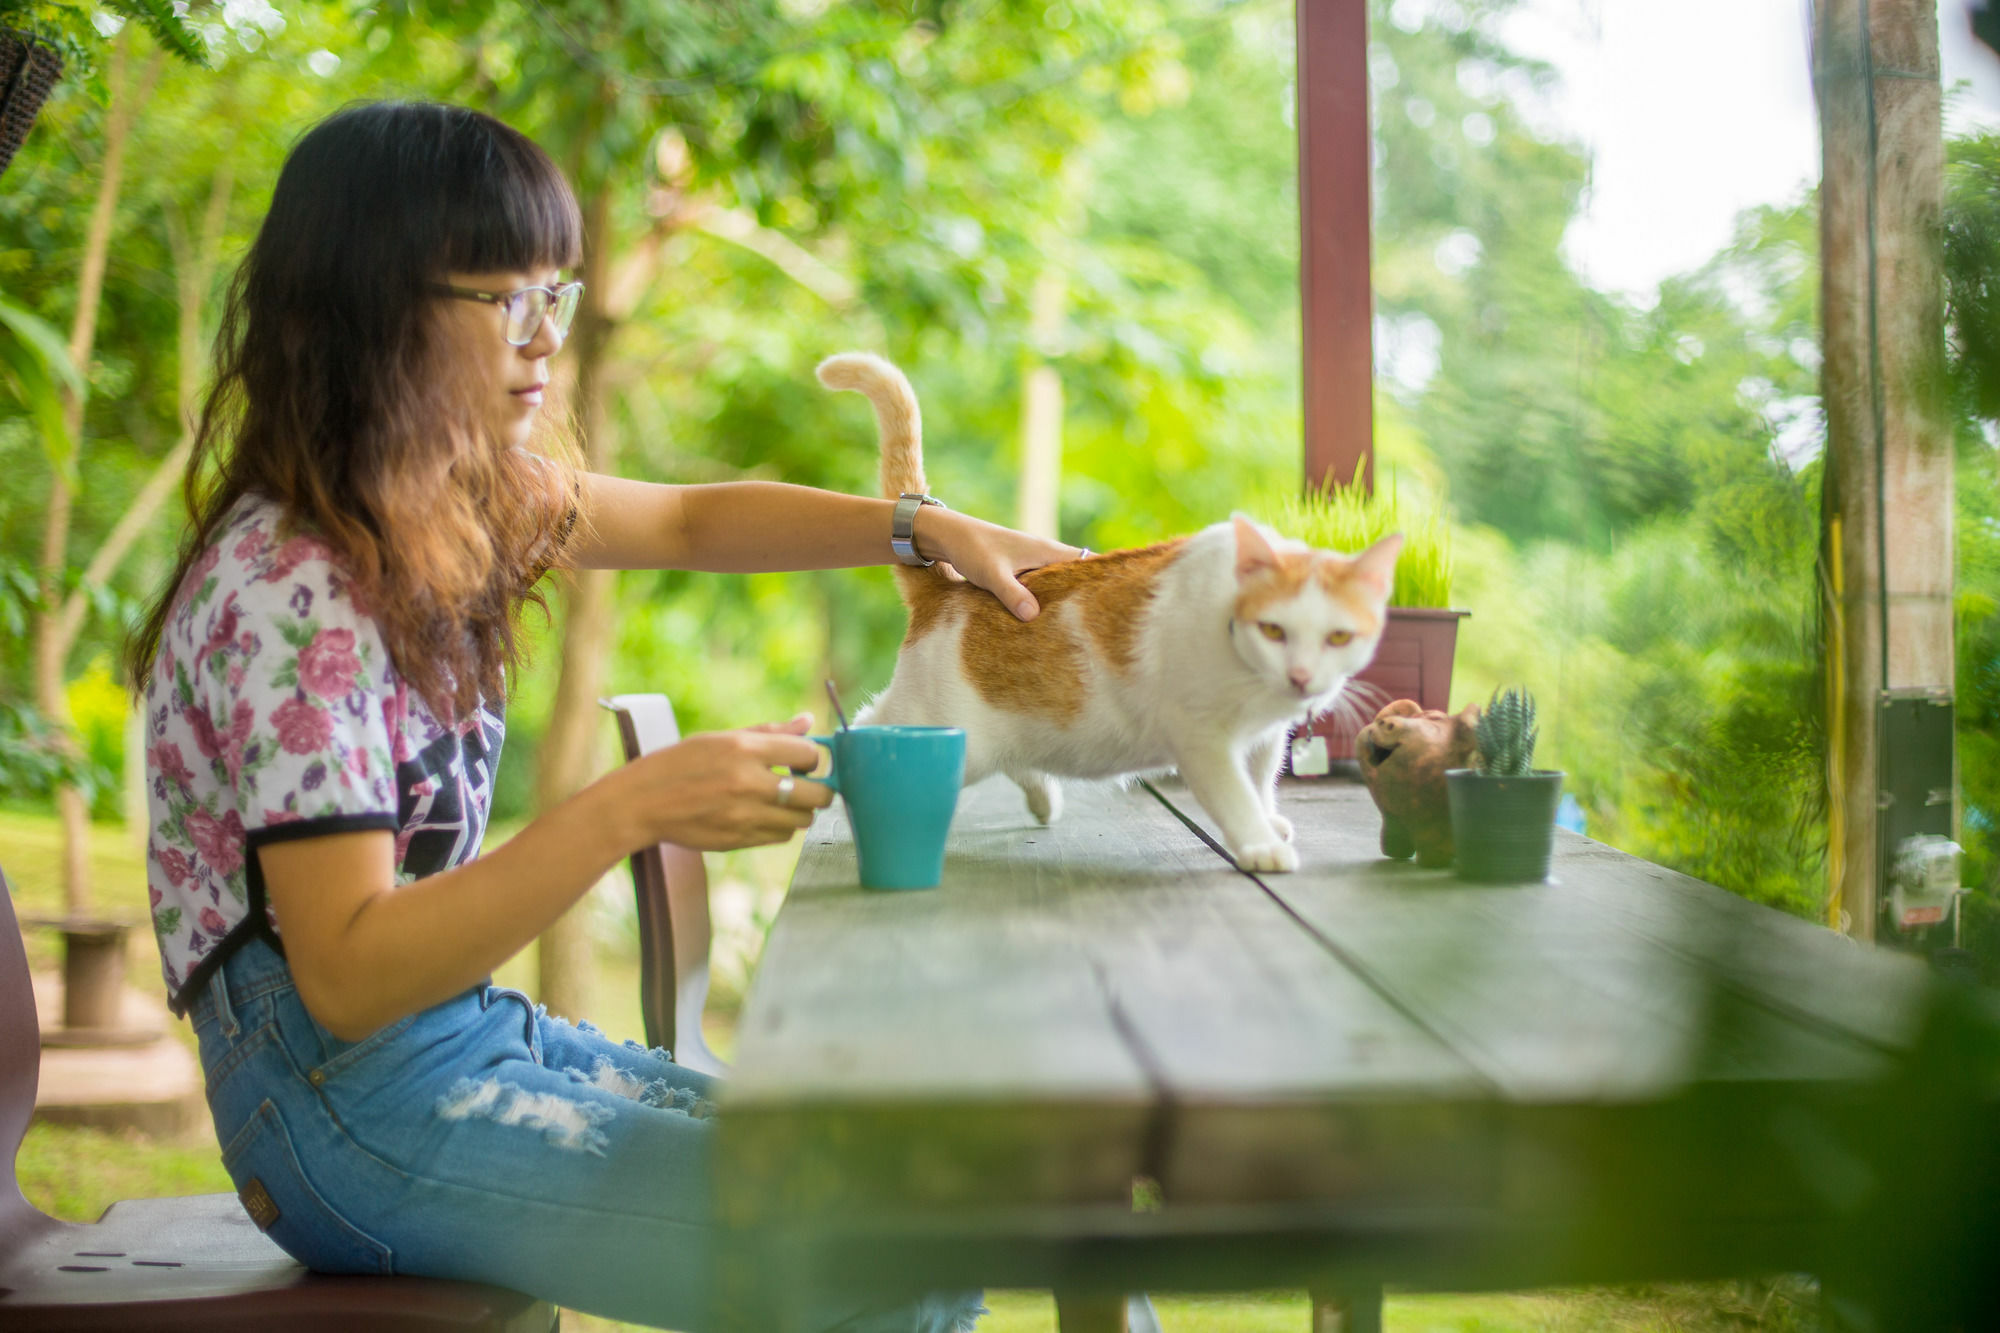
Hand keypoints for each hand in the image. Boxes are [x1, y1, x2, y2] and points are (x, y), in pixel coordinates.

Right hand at [609, 713, 833, 852]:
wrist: (642, 802)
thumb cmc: (681, 763)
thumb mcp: (721, 738)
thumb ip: (769, 731)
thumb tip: (808, 720)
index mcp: (745, 749)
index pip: (808, 754)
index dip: (811, 758)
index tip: (801, 761)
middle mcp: (749, 783)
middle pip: (817, 795)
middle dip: (818, 789)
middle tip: (804, 785)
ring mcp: (745, 816)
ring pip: (802, 820)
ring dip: (798, 811)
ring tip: (780, 801)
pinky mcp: (739, 840)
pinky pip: (780, 837)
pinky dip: (779, 827)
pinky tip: (762, 815)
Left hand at [915, 507, 1085, 620]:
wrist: (949, 536)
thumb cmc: (973, 549)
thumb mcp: (993, 574)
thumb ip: (1012, 594)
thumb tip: (1034, 616)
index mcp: (1046, 551)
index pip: (1087, 563)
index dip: (1101, 580)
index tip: (1111, 602)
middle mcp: (1045, 555)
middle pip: (1076, 576)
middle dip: (1083, 596)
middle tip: (1095, 624)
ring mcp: (1033, 563)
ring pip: (1058, 583)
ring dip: (1062, 600)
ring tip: (1073, 627)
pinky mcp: (1021, 571)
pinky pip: (1041, 587)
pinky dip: (1044, 600)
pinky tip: (1043, 620)